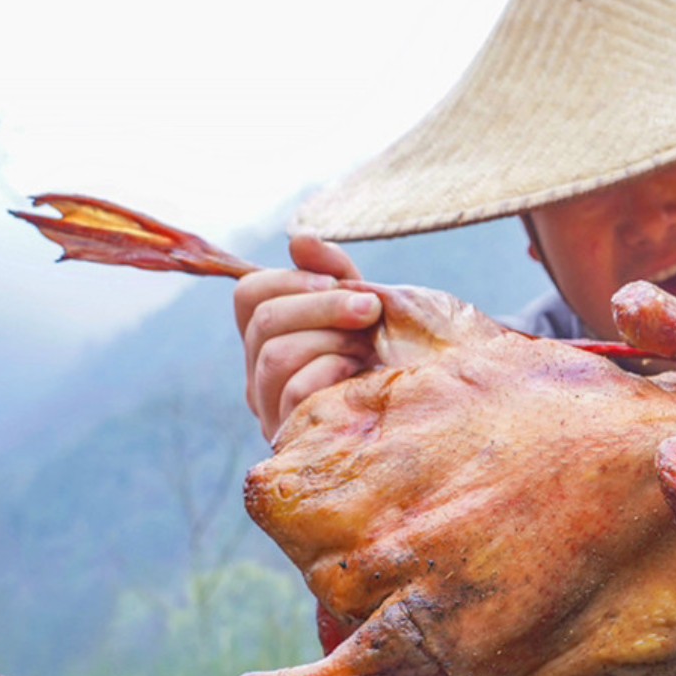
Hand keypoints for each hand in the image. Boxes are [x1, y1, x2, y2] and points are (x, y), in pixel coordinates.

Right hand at [233, 234, 381, 439]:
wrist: (426, 409)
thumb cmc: (393, 356)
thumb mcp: (367, 307)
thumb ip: (334, 273)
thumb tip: (299, 240)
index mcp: (270, 338)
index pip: (249, 294)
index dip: (290, 278)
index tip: (337, 280)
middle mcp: (260, 373)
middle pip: (264, 321)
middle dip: (323, 305)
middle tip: (369, 309)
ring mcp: (272, 408)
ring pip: (275, 355)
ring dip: (332, 339)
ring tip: (368, 346)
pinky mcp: (293, 435)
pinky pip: (296, 391)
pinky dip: (332, 372)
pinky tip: (362, 374)